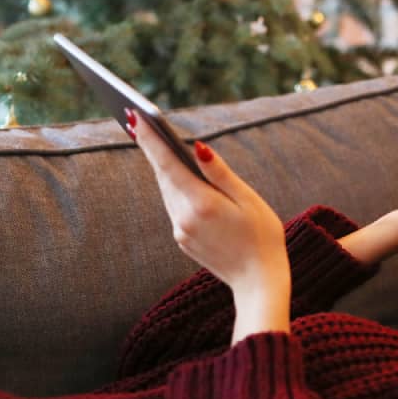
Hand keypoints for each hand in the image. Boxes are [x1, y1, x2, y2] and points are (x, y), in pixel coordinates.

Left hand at [126, 109, 288, 299]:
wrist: (259, 281)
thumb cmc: (263, 236)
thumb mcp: (248, 200)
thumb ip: (220, 173)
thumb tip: (198, 148)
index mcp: (201, 203)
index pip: (168, 164)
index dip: (150, 140)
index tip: (134, 117)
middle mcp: (184, 218)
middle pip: (164, 176)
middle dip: (154, 151)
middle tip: (139, 123)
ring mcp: (181, 232)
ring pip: (168, 192)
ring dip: (166, 171)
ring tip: (158, 146)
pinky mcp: (184, 241)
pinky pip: (176, 208)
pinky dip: (177, 191)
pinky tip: (182, 181)